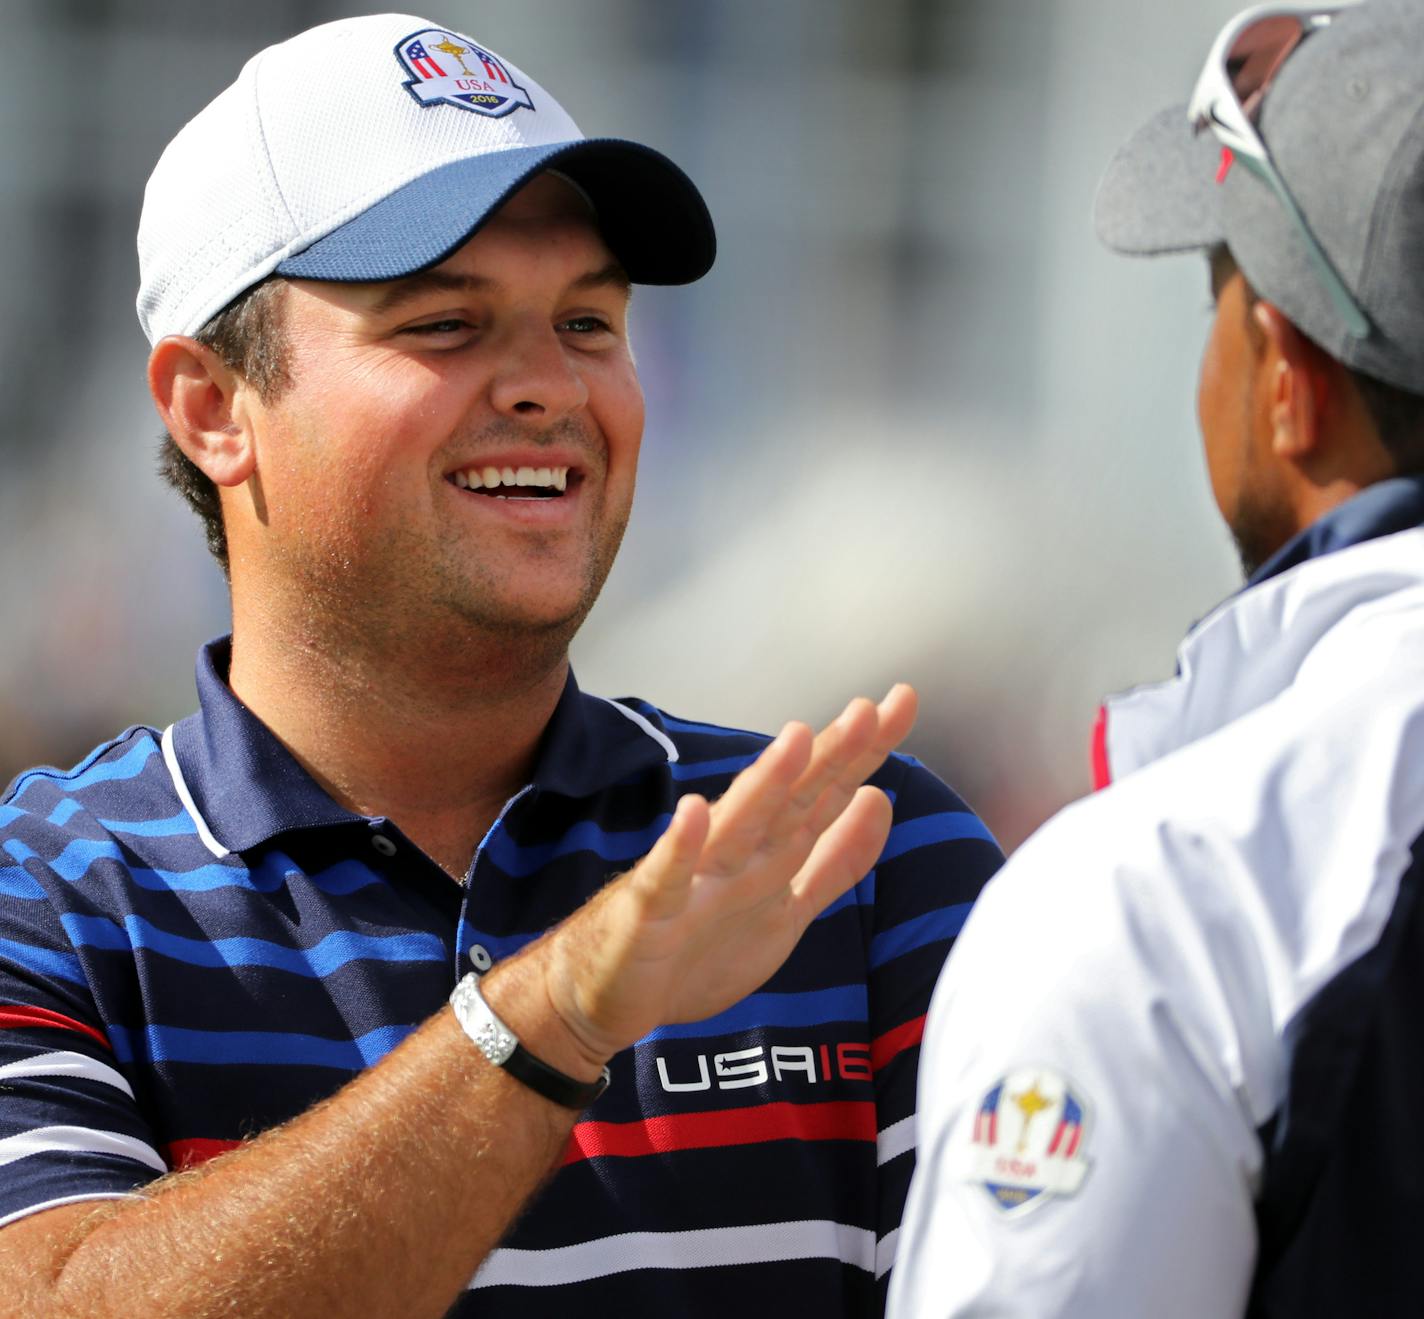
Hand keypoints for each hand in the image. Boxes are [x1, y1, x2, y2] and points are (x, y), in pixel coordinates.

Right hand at [527, 684, 917, 1070]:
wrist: (603, 994)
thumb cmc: (693, 947)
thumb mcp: (786, 907)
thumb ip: (834, 860)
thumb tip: (880, 798)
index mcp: (769, 853)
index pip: (824, 794)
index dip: (863, 753)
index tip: (901, 703)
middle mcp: (735, 854)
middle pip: (791, 800)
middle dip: (829, 756)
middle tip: (867, 709)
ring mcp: (692, 879)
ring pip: (736, 827)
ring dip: (765, 784)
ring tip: (797, 739)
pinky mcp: (648, 911)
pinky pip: (667, 878)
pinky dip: (680, 848)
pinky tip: (694, 813)